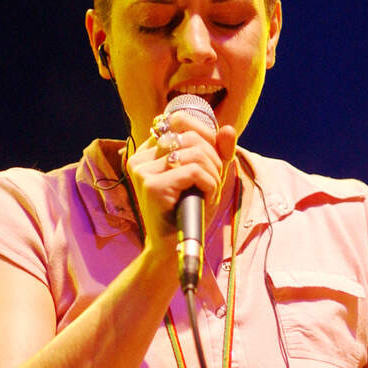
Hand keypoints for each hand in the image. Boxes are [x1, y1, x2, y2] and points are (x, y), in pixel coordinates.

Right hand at [124, 111, 237, 251]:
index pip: (178, 120)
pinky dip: (209, 184)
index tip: (213, 156)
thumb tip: (227, 129)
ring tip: (209, 191)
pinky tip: (205, 198)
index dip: (204, 132)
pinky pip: (194, 171)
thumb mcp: (207, 175)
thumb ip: (217, 151)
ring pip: (194, 153)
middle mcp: (140, 157)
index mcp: (147, 151)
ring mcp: (143, 171)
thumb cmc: (189, 210)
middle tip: (213, 181)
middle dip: (213, 158)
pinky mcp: (152, 186)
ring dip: (213, 173)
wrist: (172, 247)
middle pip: (190, 136)